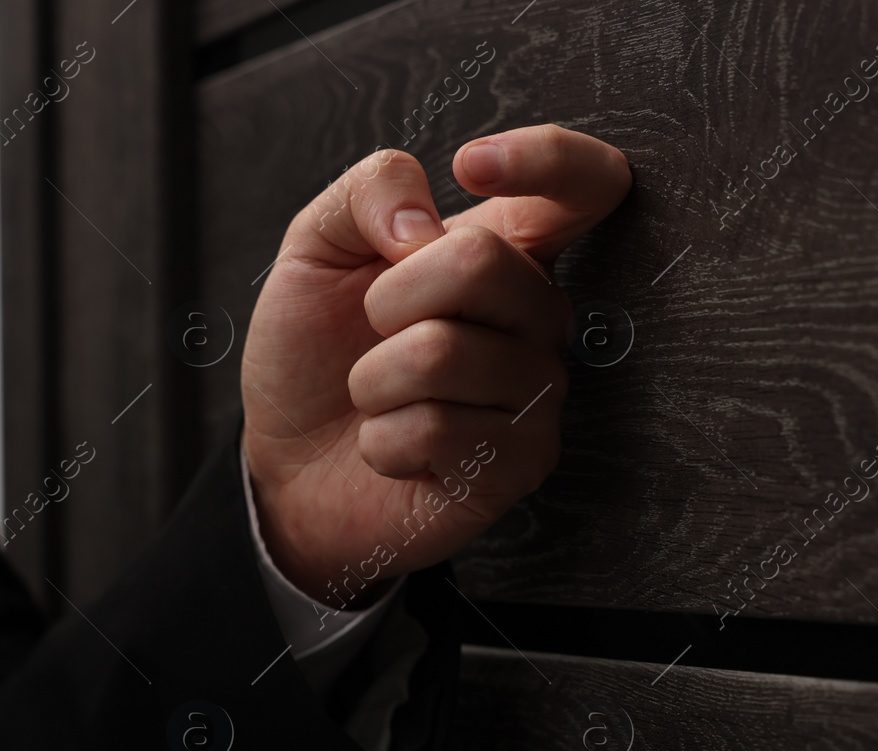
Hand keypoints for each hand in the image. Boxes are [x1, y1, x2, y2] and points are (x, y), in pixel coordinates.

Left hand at [240, 124, 631, 606]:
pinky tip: (392, 446)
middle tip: (372, 330)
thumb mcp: (317, 246)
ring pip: (443, 353)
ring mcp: (538, 394)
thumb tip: (423, 225)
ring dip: (374, 378)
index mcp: (509, 251)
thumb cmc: (316, 353)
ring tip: (378, 397)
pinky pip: (436, 428)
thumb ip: (369, 190)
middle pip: (482, 262)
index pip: (588, 185)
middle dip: (388, 295)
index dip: (549, 159)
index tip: (471, 167)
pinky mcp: (520, 464)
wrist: (288, 463)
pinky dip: (382, 438)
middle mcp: (539, 319)